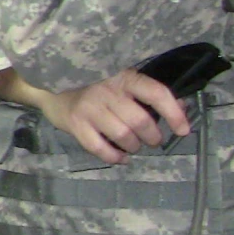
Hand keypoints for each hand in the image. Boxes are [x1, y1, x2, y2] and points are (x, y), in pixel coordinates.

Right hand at [0, 66, 188, 165]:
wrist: (50, 88)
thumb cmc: (93, 86)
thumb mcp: (122, 83)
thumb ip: (149, 95)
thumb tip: (182, 109)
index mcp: (124, 77)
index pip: (156, 94)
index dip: (174, 114)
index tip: (183, 131)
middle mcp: (107, 91)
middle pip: (141, 122)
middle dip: (152, 138)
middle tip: (151, 140)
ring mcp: (90, 108)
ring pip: (124, 136)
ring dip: (134, 147)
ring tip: (133, 147)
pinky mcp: (75, 124)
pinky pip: (101, 148)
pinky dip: (115, 157)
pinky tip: (120, 157)